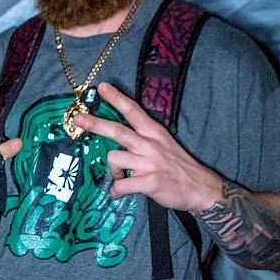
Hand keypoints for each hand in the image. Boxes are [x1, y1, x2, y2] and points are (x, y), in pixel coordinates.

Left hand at [71, 82, 222, 212]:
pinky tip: (118, 193)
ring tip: (120, 178)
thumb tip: (119, 139)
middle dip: (95, 124)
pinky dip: (116, 191)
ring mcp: (150, 163)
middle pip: (118, 131)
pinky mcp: (150, 182)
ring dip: (112, 171)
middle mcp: (150, 144)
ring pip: (115, 158)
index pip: (132, 111)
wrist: (201, 188)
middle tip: (78, 119)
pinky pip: (122, 185)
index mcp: (154, 132)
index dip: (116, 98)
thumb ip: (143, 139)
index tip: (101, 86)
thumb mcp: (164, 144)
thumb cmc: (178, 166)